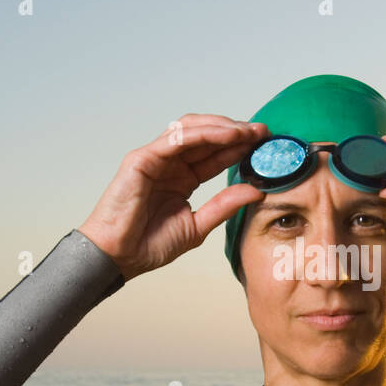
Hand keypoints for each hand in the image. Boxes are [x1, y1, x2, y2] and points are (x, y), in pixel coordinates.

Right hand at [78, 115, 267, 280]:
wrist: (119, 257)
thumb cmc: (148, 245)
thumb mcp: (198, 226)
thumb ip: (224, 206)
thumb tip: (256, 191)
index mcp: (182, 178)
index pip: (215, 155)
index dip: (239, 147)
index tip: (266, 145)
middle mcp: (170, 164)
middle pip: (206, 136)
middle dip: (236, 131)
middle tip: (263, 133)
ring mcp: (155, 158)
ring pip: (192, 130)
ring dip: (222, 127)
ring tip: (247, 132)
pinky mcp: (142, 159)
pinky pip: (176, 139)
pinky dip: (203, 134)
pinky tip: (227, 136)